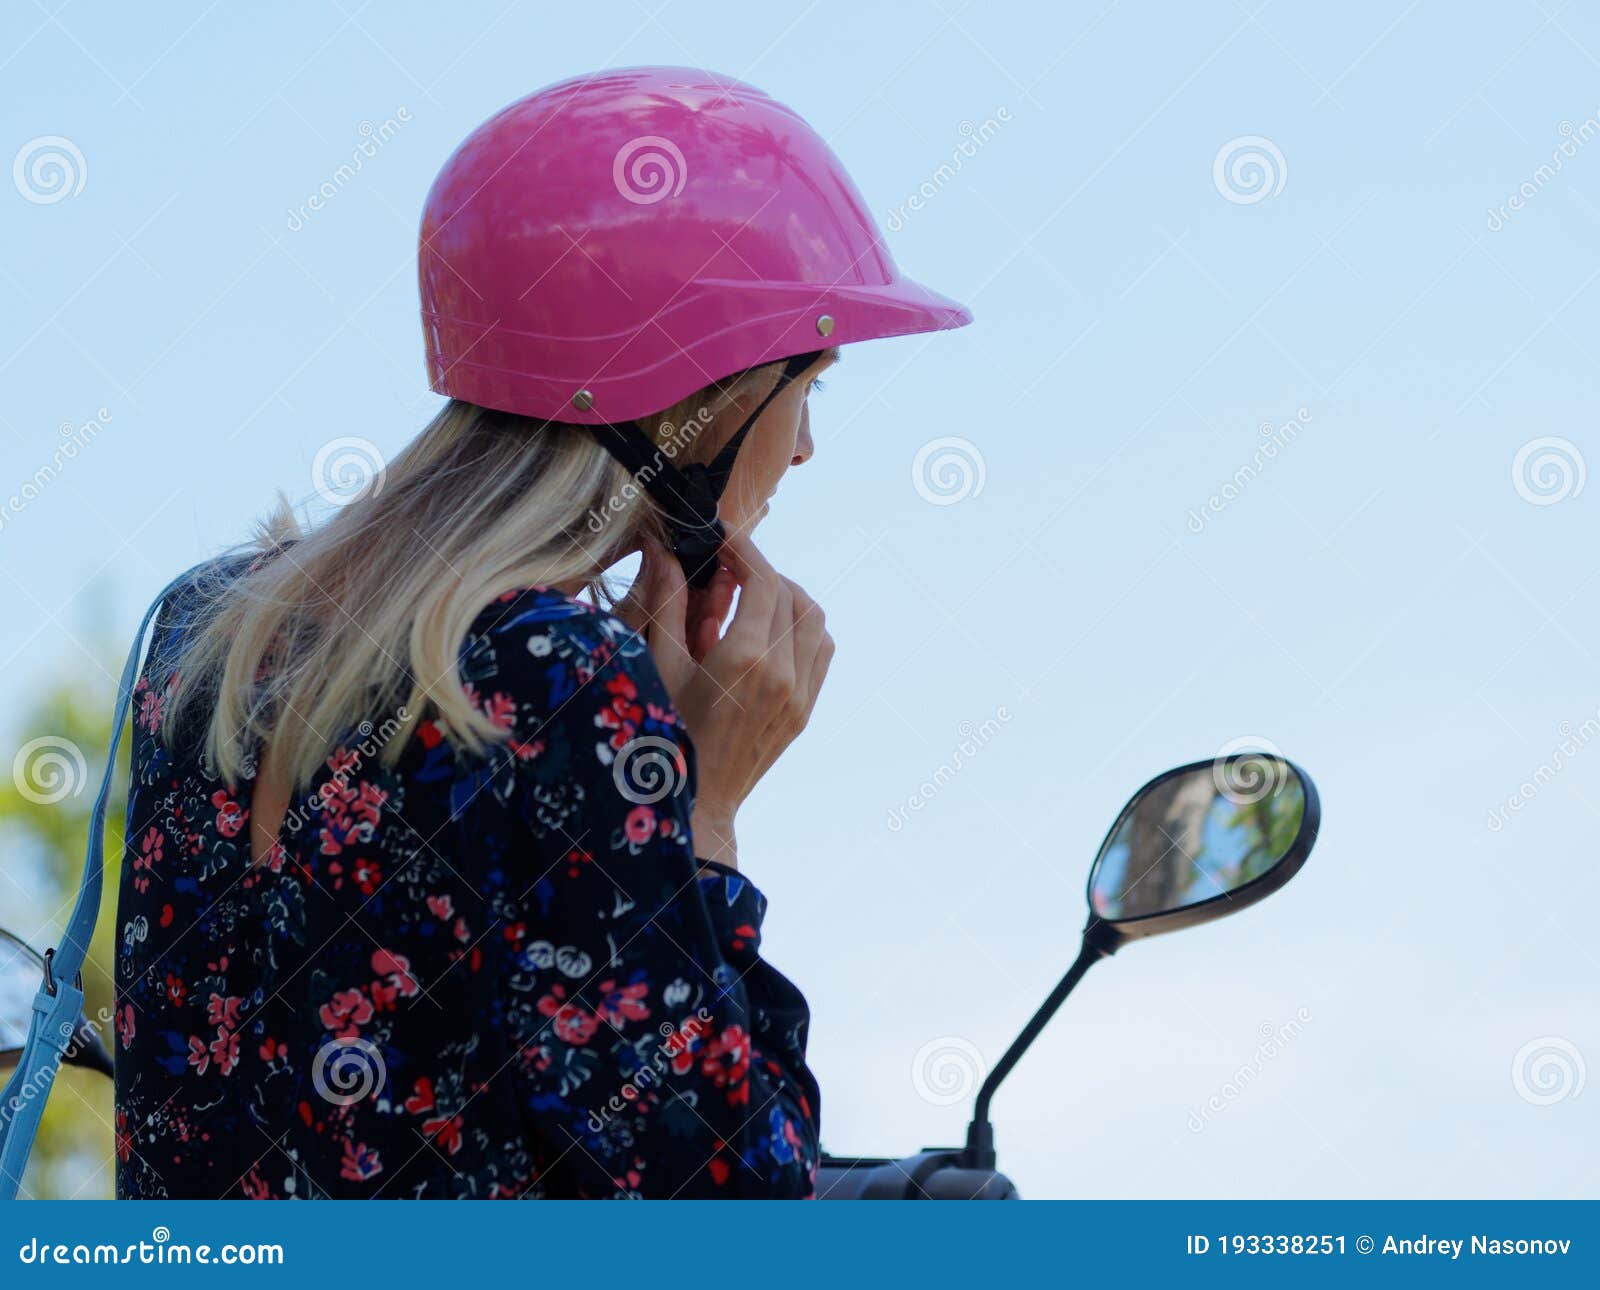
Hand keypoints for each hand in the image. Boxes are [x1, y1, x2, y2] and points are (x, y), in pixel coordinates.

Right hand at [619, 533, 833, 866]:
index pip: (763, 580)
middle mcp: (782, 673)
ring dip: (787, 595)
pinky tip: (772, 628)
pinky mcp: (805, 710)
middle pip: (789, 594)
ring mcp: (799, 694)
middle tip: (728, 564)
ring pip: (813, 619)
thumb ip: (666, 604)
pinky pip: (820, 650)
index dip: (745, 549)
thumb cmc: (666, 736)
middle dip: (760, 570)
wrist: (698, 803)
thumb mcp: (658, 667)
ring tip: (752, 593)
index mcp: (746, 658)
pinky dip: (803, 627)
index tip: (724, 536)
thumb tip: (664, 552)